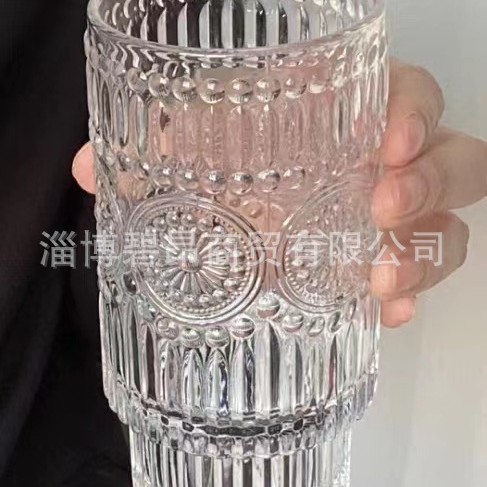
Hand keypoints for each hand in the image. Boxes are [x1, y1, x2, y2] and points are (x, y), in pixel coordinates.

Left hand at [73, 59, 486, 327]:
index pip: (406, 97)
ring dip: (425, 250)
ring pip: (448, 224)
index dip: (411, 110)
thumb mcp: (202, 161)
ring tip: (381, 276)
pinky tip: (385, 313)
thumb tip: (89, 167)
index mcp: (346, 123)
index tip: (388, 137)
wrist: (246, 236)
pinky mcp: (383, 266)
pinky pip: (423, 278)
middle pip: (451, 159)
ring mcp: (392, 222)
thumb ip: (156, 153)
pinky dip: (411, 296)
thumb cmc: (231, 180)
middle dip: (429, 180)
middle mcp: (382, 168)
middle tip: (383, 203)